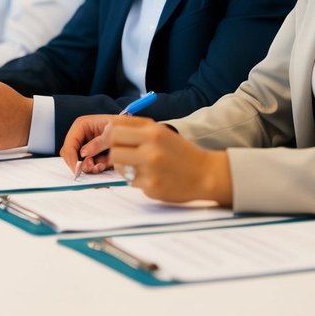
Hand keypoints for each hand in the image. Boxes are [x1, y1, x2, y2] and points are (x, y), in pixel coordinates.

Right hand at [60, 114, 116, 174]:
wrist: (131, 130)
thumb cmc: (121, 125)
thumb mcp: (111, 131)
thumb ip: (98, 143)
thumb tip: (84, 153)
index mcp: (81, 125)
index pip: (69, 143)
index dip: (71, 158)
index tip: (77, 169)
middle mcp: (81, 135)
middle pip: (70, 154)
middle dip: (80, 163)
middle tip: (91, 167)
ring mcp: (87, 145)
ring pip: (79, 161)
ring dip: (90, 166)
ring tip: (101, 165)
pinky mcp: (93, 154)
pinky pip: (89, 164)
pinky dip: (96, 167)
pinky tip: (104, 164)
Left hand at [109, 116, 231, 205]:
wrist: (206, 174)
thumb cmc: (181, 151)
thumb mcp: (161, 131)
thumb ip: (135, 127)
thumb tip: (107, 128)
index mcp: (153, 133)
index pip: (114, 132)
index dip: (108, 137)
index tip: (108, 141)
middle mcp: (151, 151)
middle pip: (114, 151)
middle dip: (116, 153)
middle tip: (126, 154)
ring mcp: (151, 172)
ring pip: (120, 168)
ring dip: (125, 167)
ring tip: (141, 165)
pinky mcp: (151, 188)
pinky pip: (132, 182)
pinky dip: (139, 180)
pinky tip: (153, 177)